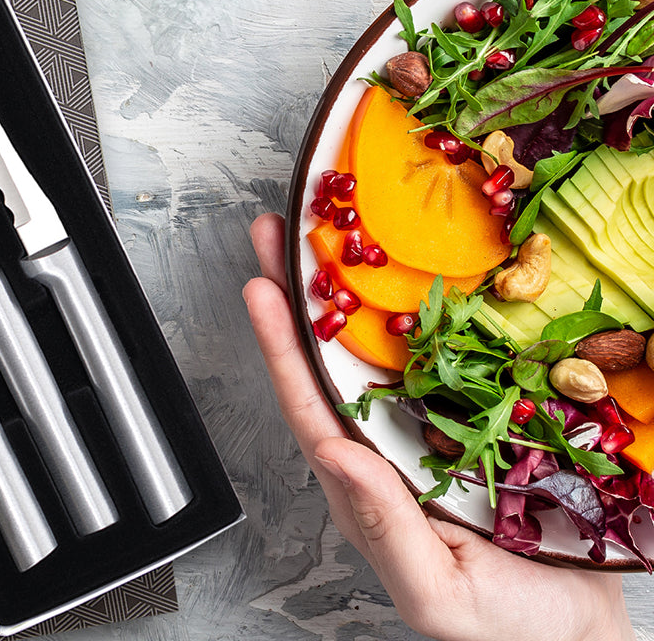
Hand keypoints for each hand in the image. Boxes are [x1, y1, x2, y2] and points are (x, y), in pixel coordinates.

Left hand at [244, 212, 636, 640]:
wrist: (575, 631)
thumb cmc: (503, 624)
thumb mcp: (437, 590)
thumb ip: (385, 526)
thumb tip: (335, 455)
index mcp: (364, 482)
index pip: (308, 404)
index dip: (280, 345)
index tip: (259, 288)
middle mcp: (385, 443)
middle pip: (330, 360)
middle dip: (299, 294)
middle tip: (275, 234)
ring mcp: (429, 425)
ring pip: (379, 348)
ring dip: (351, 292)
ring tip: (327, 235)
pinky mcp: (475, 416)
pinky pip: (443, 357)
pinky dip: (422, 313)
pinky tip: (412, 275)